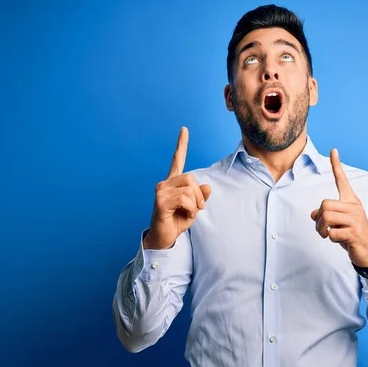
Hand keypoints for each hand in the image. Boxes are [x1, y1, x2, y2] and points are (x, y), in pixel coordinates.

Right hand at [144, 127, 211, 248]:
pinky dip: (190, 208)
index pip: (177, 160)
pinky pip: (184, 199)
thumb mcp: (194, 208)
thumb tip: (207, 186)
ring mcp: (161, 191)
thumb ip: (201, 196)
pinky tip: (185, 215)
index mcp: (173, 182)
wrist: (164, 237)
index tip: (184, 129)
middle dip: (199, 194)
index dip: (181, 144)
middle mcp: (165, 183)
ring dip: (195, 203)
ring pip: (189, 188)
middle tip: (198, 208)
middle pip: (191, 178)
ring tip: (190, 212)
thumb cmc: (177, 221)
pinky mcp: (160, 201)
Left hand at [310, 148, 367, 268]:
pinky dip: (331, 239)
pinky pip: (332, 233)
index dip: (337, 165)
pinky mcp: (355, 232)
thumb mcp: (339, 224)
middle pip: (324, 205)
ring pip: (326, 217)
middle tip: (322, 229)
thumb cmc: (352, 235)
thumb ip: (327, 216)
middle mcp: (354, 207)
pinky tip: (340, 241)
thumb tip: (312, 214)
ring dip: (321, 229)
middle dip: (318, 219)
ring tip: (327, 235)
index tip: (333, 150)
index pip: (342, 180)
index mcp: (351, 202)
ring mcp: (356, 219)